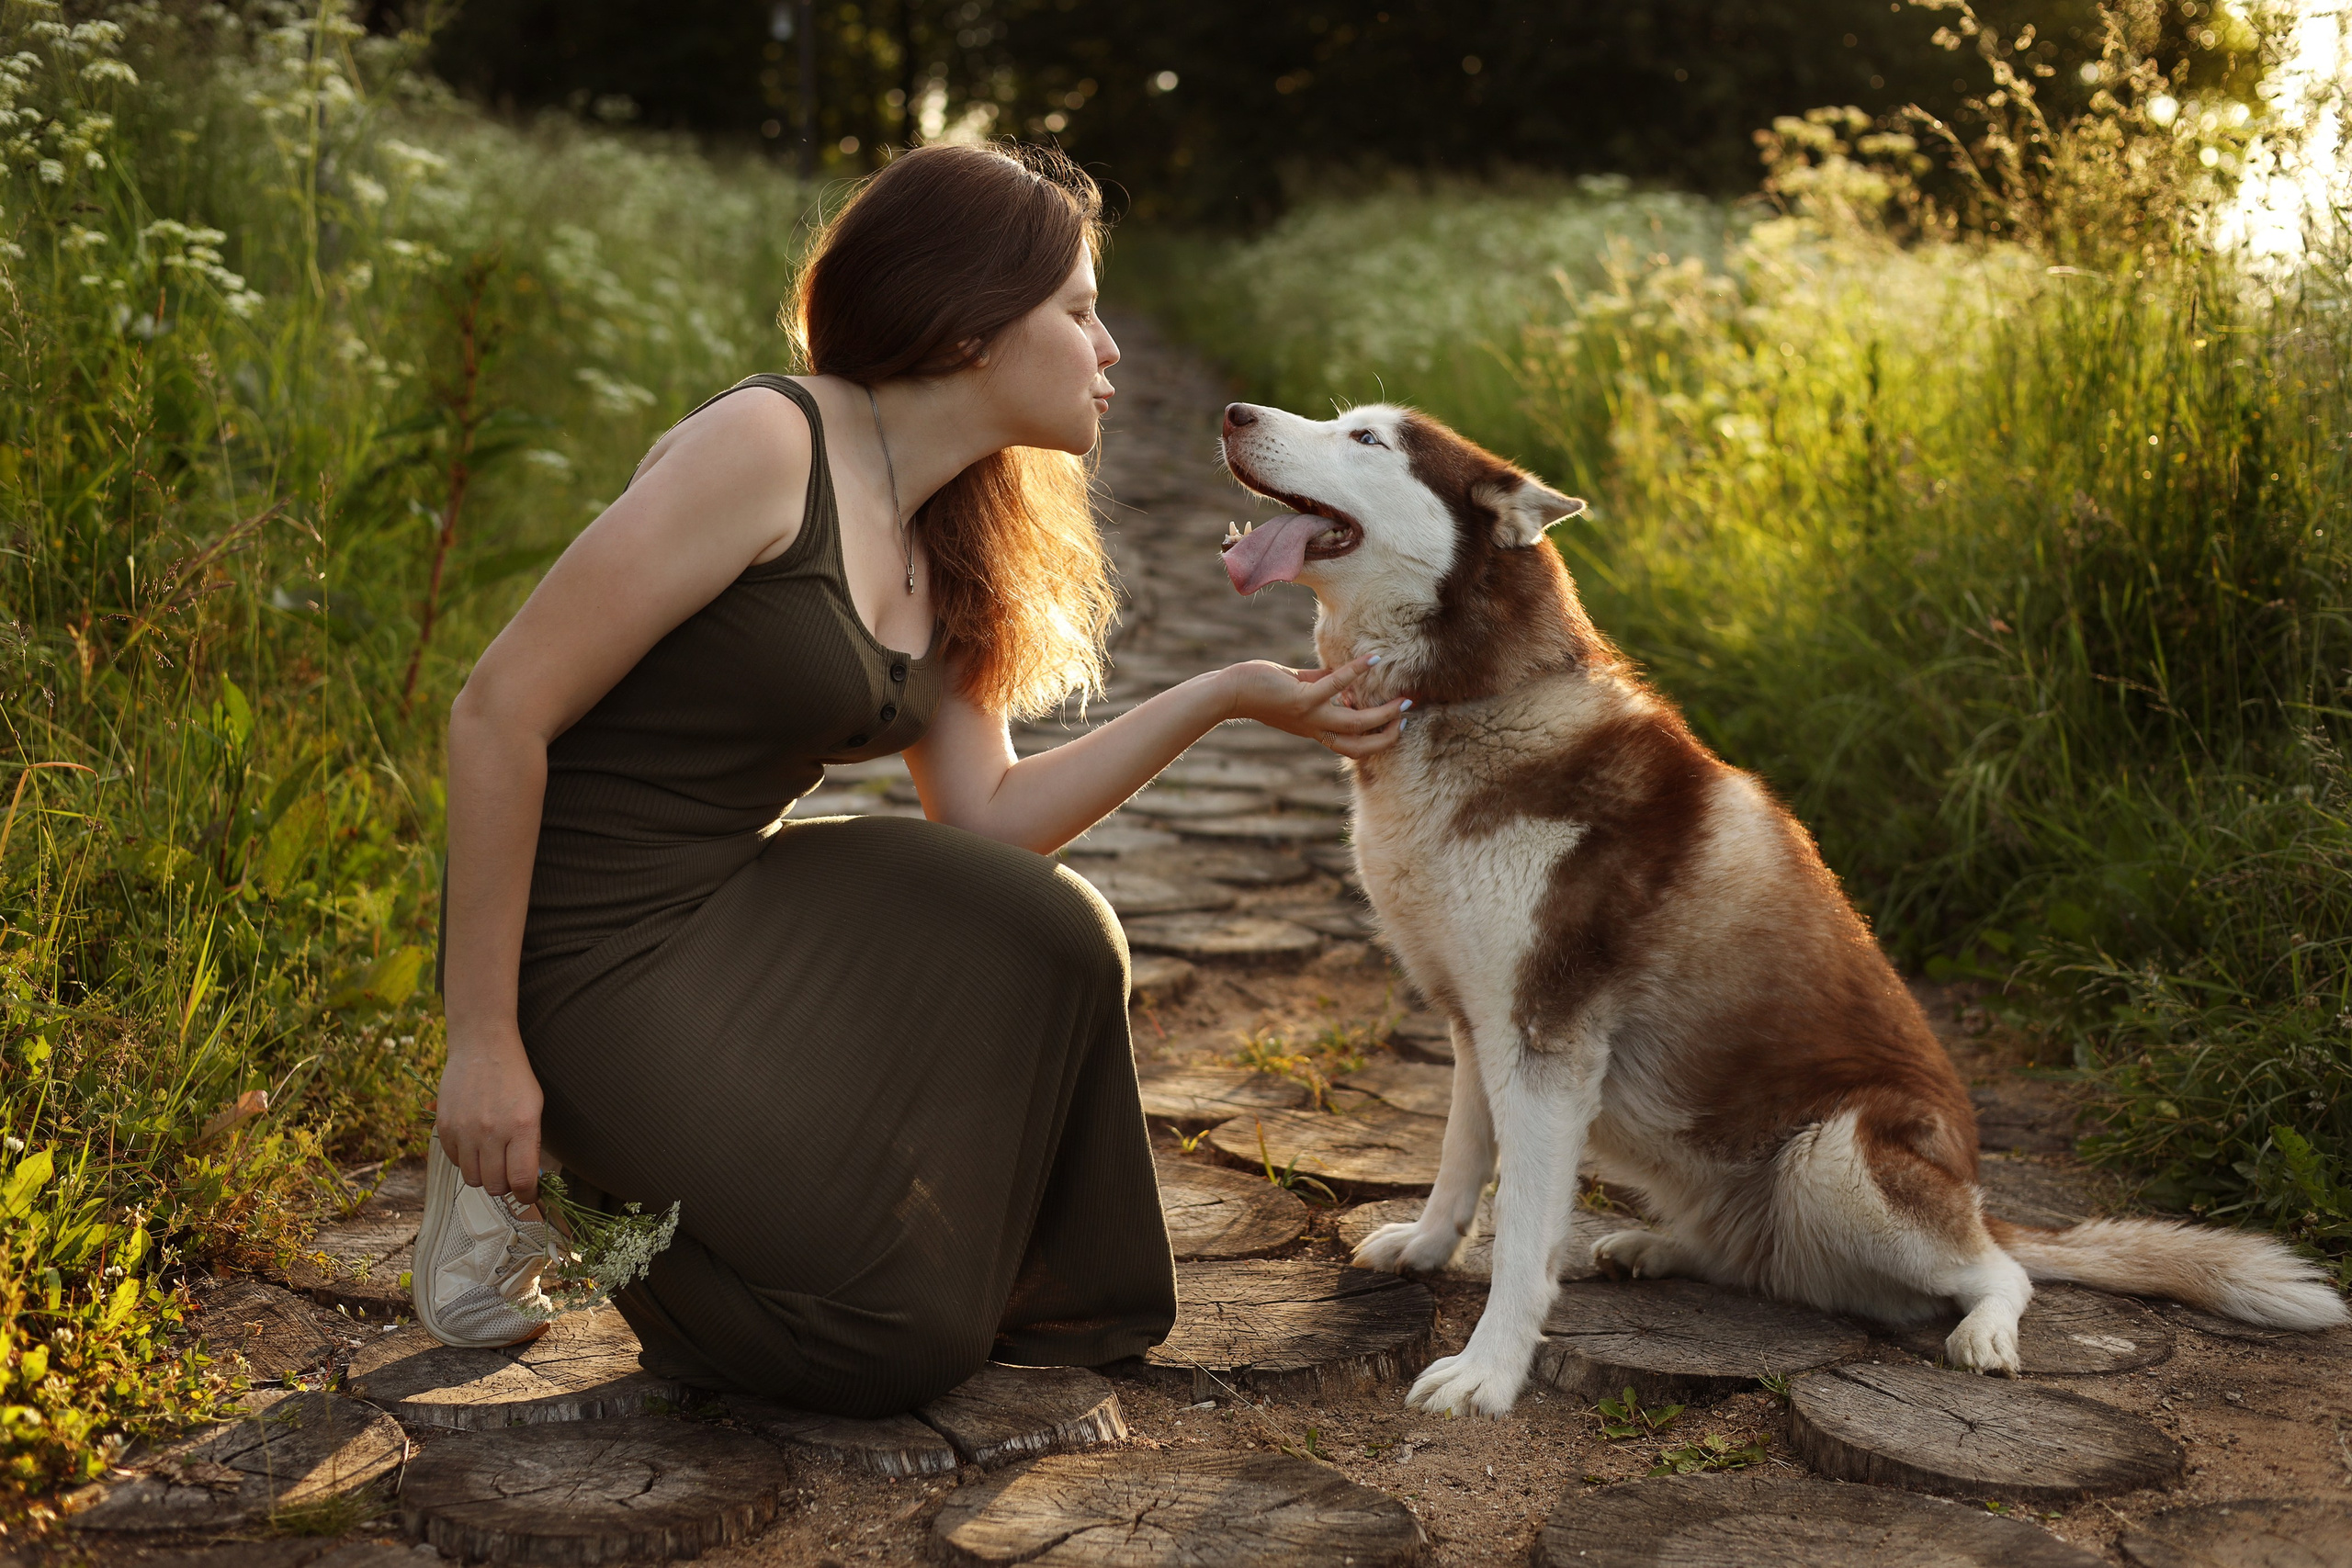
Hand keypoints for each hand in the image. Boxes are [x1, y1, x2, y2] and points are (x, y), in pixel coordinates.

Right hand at [434, 1027, 544, 1200]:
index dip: (528, 1195)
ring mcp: (465, 1130)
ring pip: (473, 1179)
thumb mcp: (535, 1108)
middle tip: (510, 1174)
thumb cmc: (514, 1077)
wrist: (482, 1046)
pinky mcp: (444, 1127)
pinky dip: (465, 1160)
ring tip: (492, 1158)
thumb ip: (530, 1145)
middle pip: (495, 1186)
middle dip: (506, 1186)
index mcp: (522, 1127)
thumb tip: (527, 1179)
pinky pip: (454, 1162)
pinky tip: (474, 1144)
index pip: (522, 1181)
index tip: (530, 1195)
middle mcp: (492, 1132)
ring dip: (484, 1175)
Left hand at [1219, 653, 1408, 757]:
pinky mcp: (1300, 700)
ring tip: (1403, 700)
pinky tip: (1371, 659)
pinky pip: (1334, 687)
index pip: (1352, 744)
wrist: (1230, 693)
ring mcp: (1309, 716)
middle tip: (1408, 716)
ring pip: (1354, 724)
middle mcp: (1315, 728)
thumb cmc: (1260, 688)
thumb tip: (1342, 674)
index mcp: (1315, 728)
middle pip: (1359, 746)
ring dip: (1382, 715)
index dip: (1377, 739)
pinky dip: (1355, 673)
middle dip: (1387, 736)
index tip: (1398, 723)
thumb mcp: (1297, 689)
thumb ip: (1320, 684)